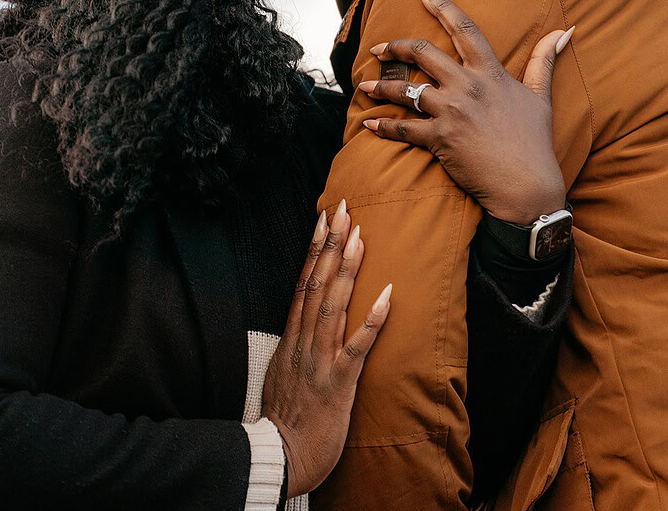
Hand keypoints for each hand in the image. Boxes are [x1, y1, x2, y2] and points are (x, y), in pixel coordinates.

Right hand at [262, 200, 391, 497]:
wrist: (279, 457)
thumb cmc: (284, 417)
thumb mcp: (281, 371)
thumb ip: (294, 344)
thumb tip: (301, 323)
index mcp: (292, 338)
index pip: (303, 283)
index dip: (313, 249)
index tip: (322, 219)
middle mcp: (304, 341)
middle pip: (317, 284)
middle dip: (330, 245)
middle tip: (343, 209)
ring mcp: (321, 359)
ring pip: (334, 305)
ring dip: (347, 269)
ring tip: (360, 237)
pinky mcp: (339, 381)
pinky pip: (359, 345)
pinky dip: (374, 319)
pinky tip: (389, 294)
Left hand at [358, 0, 573, 224]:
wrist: (527, 187)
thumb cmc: (535, 142)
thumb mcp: (541, 96)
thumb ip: (544, 60)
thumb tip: (565, 31)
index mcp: (490, 72)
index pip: (464, 27)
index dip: (441, 4)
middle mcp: (467, 86)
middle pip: (422, 52)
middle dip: (394, 46)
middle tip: (377, 48)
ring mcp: (451, 112)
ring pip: (404, 90)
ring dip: (379, 87)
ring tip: (364, 87)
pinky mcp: (440, 139)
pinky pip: (402, 129)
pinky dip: (382, 127)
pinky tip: (369, 125)